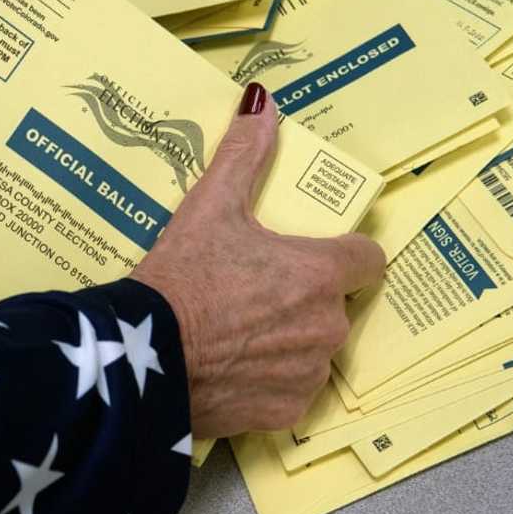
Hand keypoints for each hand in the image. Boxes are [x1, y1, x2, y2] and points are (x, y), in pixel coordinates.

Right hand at [130, 83, 385, 438]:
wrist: (145, 359)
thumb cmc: (182, 279)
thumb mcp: (208, 208)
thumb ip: (243, 155)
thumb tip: (262, 101)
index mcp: (320, 273)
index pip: (367, 258)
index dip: (342, 253)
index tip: (310, 255)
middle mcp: (327, 327)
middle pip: (334, 306)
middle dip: (303, 299)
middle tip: (252, 293)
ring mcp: (307, 374)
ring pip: (312, 351)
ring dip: (287, 341)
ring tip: (236, 333)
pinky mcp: (284, 412)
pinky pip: (290, 391)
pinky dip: (267, 382)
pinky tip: (231, 368)